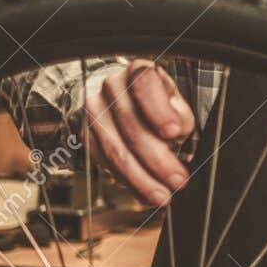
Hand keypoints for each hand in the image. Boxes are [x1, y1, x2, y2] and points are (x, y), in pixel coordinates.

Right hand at [85, 60, 195, 206]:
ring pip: (116, 151)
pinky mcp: (86, 136)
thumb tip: (177, 128)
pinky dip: (128, 182)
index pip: (144, 84)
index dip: (159, 109)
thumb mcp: (174, 101)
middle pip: (131, 126)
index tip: (175, 133)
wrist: (118, 98)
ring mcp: (94, 112)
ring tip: (163, 195)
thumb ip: (180, 113)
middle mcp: (111, 88)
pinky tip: (145, 193)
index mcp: (137, 71)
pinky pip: (105, 164)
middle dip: (158, 159)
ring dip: (142, 179)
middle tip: (178, 180)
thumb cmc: (154, 101)